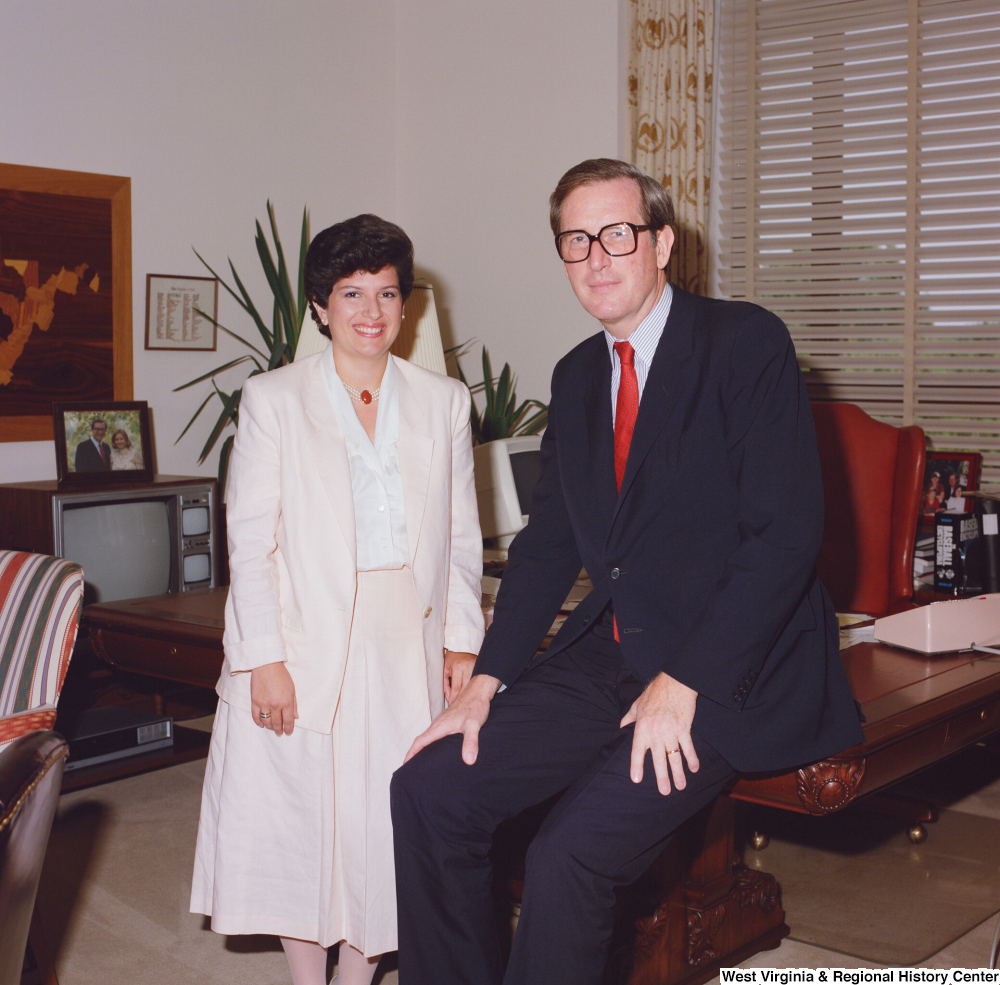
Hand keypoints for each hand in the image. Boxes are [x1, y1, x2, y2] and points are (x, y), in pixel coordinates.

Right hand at [251, 661, 297, 735]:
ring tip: (272, 728)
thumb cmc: (281, 675)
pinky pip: (255, 716)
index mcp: (286, 702)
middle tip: (280, 733)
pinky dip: (258, 722)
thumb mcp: (292, 689)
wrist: (267, 665)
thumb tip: (295, 717)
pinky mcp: (254, 701)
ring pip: (266, 722)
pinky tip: (262, 724)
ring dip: (270, 727)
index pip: (288, 721)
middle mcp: (275, 705)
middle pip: (277, 723)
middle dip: (279, 730)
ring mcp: (263, 704)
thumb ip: (294, 704)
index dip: (288, 729)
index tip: (288, 732)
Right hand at [405, 673, 500, 765]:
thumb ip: (471, 742)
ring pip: (428, 736)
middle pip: (421, 740)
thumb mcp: (474, 725)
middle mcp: (438, 723)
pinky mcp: (447, 720)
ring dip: (422, 747)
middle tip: (411, 767)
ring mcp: (442, 721)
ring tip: (422, 760)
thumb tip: (468, 760)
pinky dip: (431, 741)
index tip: (405, 764)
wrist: (478, 691)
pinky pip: (434, 732)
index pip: (420, 742)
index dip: (412, 754)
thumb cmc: (475, 706)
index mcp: (439, 726)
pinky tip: (437, 747)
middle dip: (414, 753)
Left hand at [443, 650, 476, 702]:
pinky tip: (472, 695)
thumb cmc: (452, 658)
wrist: (462, 645)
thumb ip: (446, 684)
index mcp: (457, 667)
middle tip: (459, 708)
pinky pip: (476, 682)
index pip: (456, 688)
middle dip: (461, 700)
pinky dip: (473, 689)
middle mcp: (467, 668)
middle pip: (465, 689)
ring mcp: (476, 668)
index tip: (452, 706)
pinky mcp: (480, 668)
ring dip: (468, 696)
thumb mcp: (445, 669)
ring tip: (466, 704)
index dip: (454, 699)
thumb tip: (449, 698)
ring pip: (472, 687)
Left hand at [620, 672, 698, 794]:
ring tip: (680, 786)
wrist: (674, 682)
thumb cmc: (654, 693)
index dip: (637, 765)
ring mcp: (670, 731)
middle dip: (662, 777)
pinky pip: (688, 747)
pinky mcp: (684, 728)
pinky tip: (694, 769)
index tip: (636, 779)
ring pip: (674, 756)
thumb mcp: (637, 704)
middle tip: (664, 792)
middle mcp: (655, 732)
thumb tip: (621, 727)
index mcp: (642, 727)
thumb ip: (629, 717)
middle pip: (658, 758)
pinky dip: (692, 759)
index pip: (637, 750)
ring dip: (678, 773)